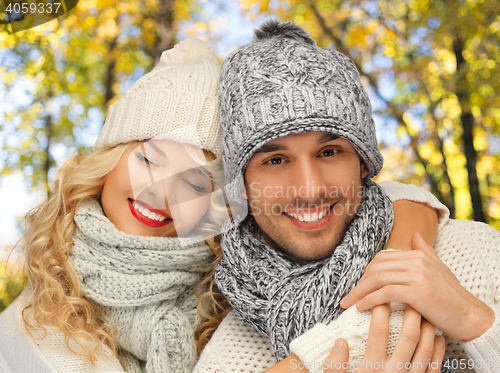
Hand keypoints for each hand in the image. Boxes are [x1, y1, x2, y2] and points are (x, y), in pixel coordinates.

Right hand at [324, 304, 444, 372]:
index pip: (378, 332)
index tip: (379, 295)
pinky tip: (437, 337)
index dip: (379, 310)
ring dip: (427, 328)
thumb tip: (341, 341)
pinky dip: (438, 350)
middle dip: (409, 313)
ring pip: (425, 349)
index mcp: (371, 369)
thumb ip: (334, 364)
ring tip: (424, 311)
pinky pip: (434, 368)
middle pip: (408, 337)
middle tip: (408, 296)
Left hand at [340, 232, 493, 340]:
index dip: (366, 272)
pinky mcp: (419, 292)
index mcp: (418, 255)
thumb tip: (414, 235)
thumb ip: (424, 251)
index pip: (381, 259)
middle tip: (347, 296)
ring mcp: (418, 275)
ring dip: (359, 292)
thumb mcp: (438, 269)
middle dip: (359, 282)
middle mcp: (417, 261)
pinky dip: (370, 300)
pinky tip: (361, 307)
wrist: (471, 316)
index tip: (357, 286)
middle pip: (376, 267)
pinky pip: (386, 293)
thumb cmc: (452, 296)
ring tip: (348, 303)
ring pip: (378, 279)